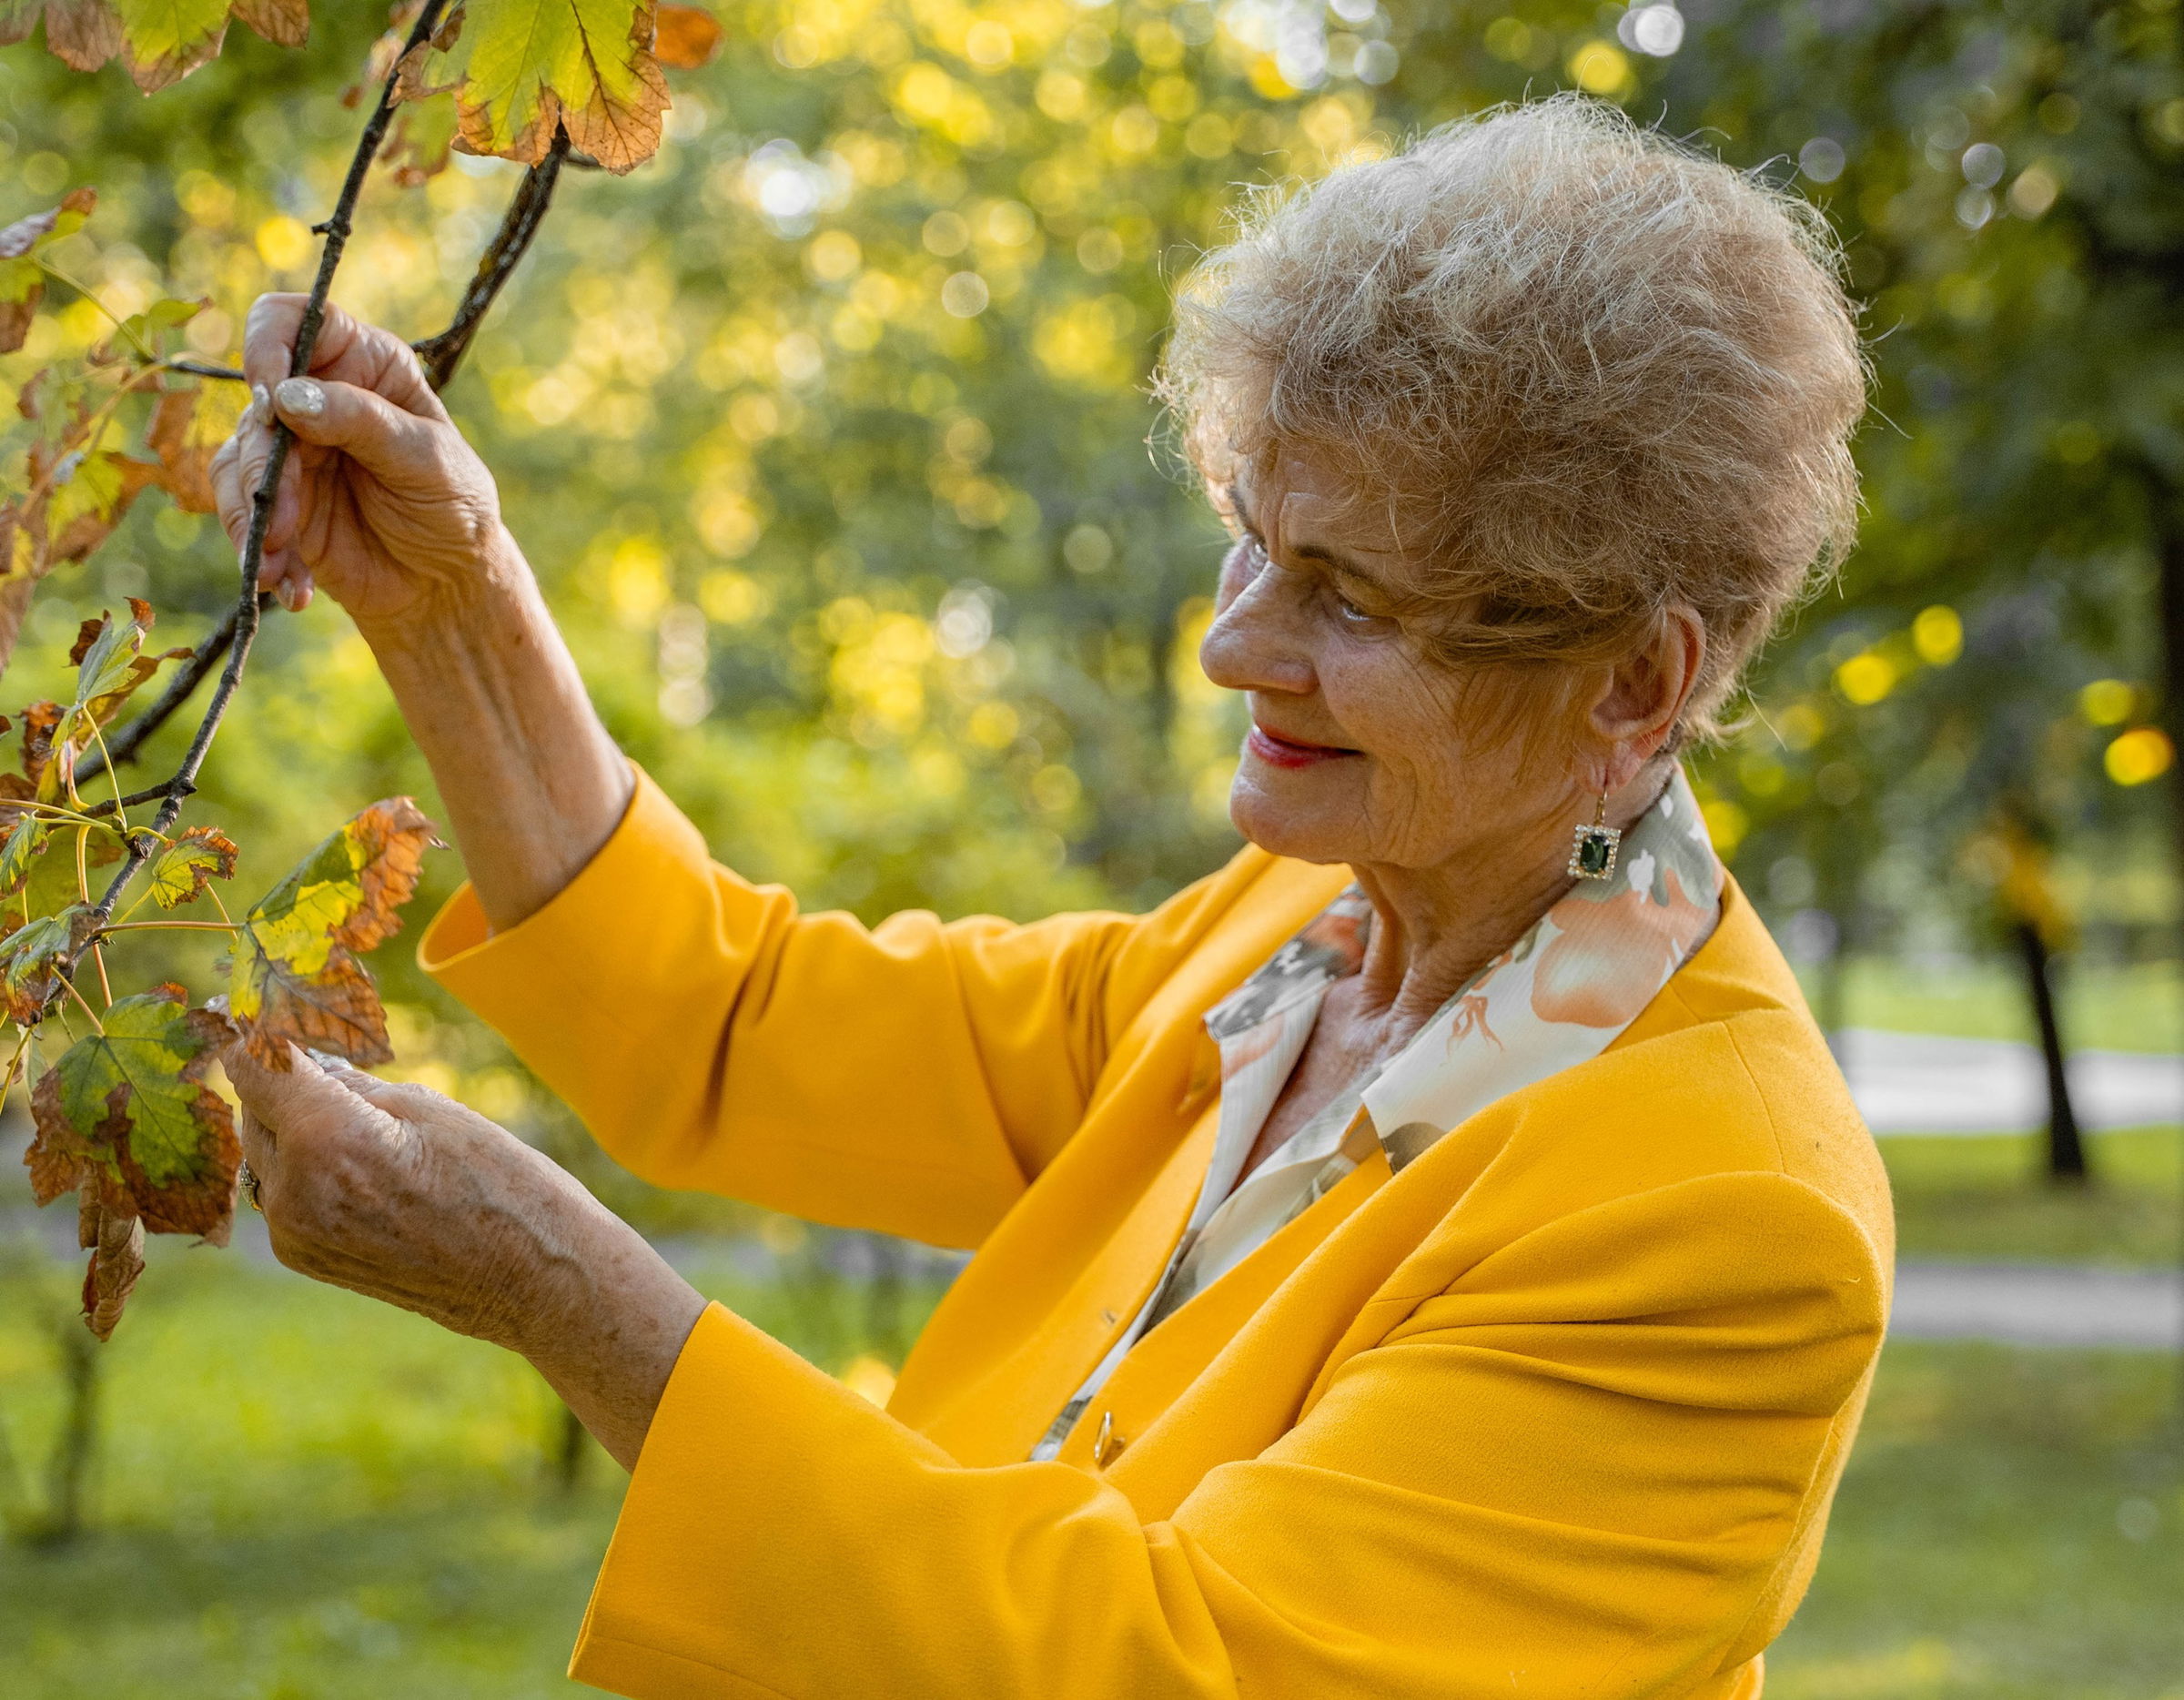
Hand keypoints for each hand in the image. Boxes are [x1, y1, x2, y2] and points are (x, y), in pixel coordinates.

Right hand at [210, 294, 519, 632]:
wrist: (448, 581)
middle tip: (281, 517)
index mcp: (363, 363)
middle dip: (263, 466)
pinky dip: (257, 551)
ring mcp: (292, 449)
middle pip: (256, 405)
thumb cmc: (454, 506)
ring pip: (236, 461)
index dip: (267, 345)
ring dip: (251, 515)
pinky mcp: (276, 499)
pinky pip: (240, 512)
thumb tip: (287, 395)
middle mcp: (317, 397)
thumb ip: (360, 421)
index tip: (271, 398)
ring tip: (280, 561)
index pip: (292, 321)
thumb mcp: (426, 459)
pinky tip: (290, 585)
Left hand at [226, 1041, 706, 1467]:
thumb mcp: (429, 1108)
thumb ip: (351, 1083)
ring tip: (354, 1112)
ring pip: (265, 1151)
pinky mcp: (303, 1256)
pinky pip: (281, 1190)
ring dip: (292, 1124)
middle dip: (286, 1080)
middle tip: (330, 1055)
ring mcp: (292, 1232)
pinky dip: (302, 1164)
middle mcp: (292, 1191)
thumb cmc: (499, 1183)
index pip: (253, 1066)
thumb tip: (302, 1062)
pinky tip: (359, 1159)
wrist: (531, 1280)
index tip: (274, 1013)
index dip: (260, 1033)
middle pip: (256, 1108)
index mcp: (325, 1139)